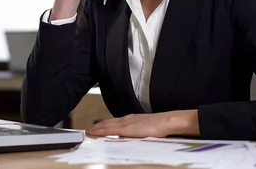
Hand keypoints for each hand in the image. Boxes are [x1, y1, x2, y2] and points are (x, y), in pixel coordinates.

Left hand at [85, 110, 199, 137]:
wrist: (167, 121)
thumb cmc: (162, 126)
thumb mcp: (148, 129)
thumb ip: (140, 131)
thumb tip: (138, 136)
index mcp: (133, 119)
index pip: (115, 122)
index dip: (105, 124)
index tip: (98, 127)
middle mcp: (127, 119)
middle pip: (108, 122)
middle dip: (98, 126)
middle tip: (88, 129)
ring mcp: (126, 123)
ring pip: (106, 125)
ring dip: (97, 128)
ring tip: (88, 131)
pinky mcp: (126, 128)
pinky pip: (109, 129)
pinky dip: (100, 131)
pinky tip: (94, 133)